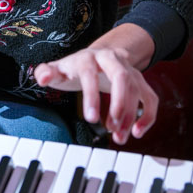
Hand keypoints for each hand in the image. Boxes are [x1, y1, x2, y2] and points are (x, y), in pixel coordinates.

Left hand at [31, 23, 156, 144]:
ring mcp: (128, 70)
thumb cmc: (75, 67)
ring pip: (136, 90)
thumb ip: (46, 72)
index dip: (91, 95)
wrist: (98, 56)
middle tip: (112, 128)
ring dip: (129, 116)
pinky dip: (148, 116)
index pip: (90, 73)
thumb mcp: (59, 69)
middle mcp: (111, 60)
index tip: (90, 119)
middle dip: (119, 104)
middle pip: (122, 77)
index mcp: (88, 57)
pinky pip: (150, 98)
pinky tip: (137, 132)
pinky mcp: (140, 82)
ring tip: (118, 136)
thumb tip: (42, 78)